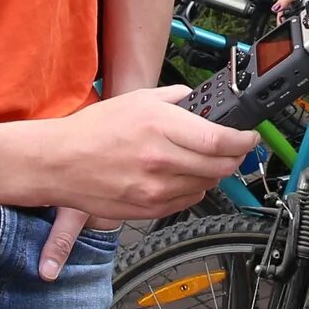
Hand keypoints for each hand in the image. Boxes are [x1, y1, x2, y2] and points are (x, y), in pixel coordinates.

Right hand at [31, 85, 257, 276]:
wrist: (60, 163)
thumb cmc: (93, 131)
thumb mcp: (137, 99)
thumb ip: (175, 98)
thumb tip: (199, 100)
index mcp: (160, 127)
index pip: (220, 140)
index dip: (244, 140)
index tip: (249, 137)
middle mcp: (161, 160)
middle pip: (221, 167)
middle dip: (235, 157)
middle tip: (235, 149)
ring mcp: (155, 189)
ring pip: (207, 185)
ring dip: (214, 174)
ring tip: (202, 161)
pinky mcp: (149, 209)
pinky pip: (188, 201)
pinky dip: (194, 189)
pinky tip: (181, 177)